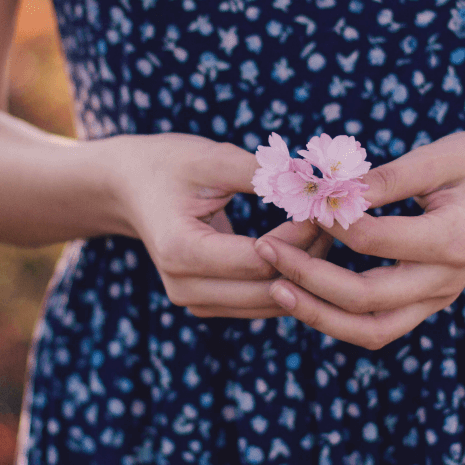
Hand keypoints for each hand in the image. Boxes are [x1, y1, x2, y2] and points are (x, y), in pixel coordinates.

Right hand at [108, 134, 332, 318]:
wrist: (129, 188)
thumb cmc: (169, 165)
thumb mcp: (211, 158)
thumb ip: (262, 173)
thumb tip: (316, 182)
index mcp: (181, 250)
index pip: (262, 258)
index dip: (301, 234)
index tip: (326, 204)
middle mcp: (184, 287)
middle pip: (270, 288)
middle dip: (310, 255)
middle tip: (336, 218)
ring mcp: (195, 303)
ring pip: (272, 303)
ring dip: (305, 272)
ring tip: (325, 229)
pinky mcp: (208, 305)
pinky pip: (262, 303)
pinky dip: (290, 280)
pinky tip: (307, 247)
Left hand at [254, 130, 464, 348]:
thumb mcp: (441, 155)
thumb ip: (387, 177)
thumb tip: (332, 189)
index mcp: (451, 238)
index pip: (373, 241)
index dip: (328, 222)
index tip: (299, 199)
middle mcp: (446, 279)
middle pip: (366, 299)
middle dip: (307, 278)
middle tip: (265, 249)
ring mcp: (438, 297)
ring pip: (370, 330)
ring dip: (317, 314)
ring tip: (274, 288)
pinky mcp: (429, 302)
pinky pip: (378, 327)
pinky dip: (337, 318)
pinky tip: (304, 293)